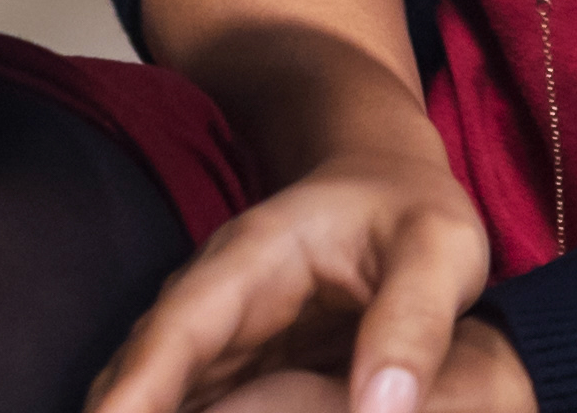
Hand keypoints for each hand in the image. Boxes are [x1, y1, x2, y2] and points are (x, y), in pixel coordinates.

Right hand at [87, 143, 519, 412]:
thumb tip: (382, 412)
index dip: (136, 390)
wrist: (387, 185)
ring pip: (157, 396)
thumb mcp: (440, 252)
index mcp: (250, 262)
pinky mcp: (231, 373)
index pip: (176, 331)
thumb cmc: (414, 214)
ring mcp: (216, 340)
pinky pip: (192, 408)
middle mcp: (214, 302)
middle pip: (143, 374)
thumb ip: (413, 325)